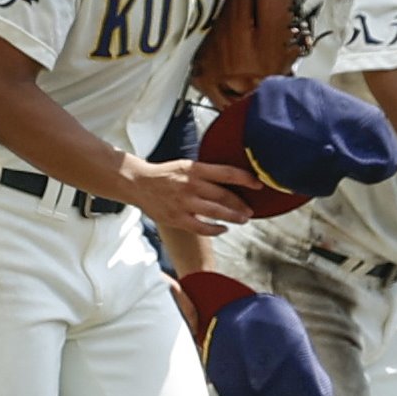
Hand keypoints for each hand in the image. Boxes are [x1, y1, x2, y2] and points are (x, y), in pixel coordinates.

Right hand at [132, 159, 255, 237]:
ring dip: (233, 217)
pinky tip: (223, 228)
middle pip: (224, 195)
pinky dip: (216, 229)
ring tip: (243, 219)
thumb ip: (206, 173)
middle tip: (250, 210)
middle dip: (241, 204)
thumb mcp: (186, 166)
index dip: (246, 179)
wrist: (138, 183)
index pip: (227, 173)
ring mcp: (183, 203)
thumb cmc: (165, 174)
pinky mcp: (176, 218)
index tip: (258, 185)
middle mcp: (190, 185)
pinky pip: (201, 227)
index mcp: (194, 169)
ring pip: (216, 212)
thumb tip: (232, 179)